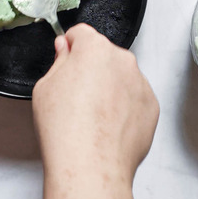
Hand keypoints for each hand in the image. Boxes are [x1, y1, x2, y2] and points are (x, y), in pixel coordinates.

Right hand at [32, 24, 158, 198]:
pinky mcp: (151, 105)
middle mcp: (122, 60)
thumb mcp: (45, 87)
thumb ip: (59, 61)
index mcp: (94, 49)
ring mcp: (140, 83)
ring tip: (92, 116)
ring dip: (110, 88)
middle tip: (76, 95)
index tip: (66, 56)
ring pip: (121, 77)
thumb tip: (65, 50)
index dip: (70, 46)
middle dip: (91, 69)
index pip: (81, 33)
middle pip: (103, 55)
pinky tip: (107, 125)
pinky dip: (124, 107)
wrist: (91, 165)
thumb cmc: (67, 129)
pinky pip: (135, 98)